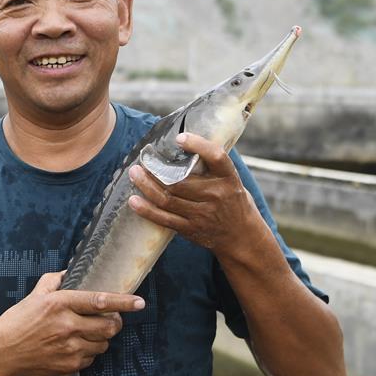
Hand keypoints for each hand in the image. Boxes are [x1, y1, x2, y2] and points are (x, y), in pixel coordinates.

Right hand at [0, 271, 144, 375]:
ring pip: (103, 344)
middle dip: (115, 323)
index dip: (124, 302)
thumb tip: (69, 273)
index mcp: (60, 304)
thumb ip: (54, 281)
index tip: (140, 302)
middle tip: (110, 319)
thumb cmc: (16, 322)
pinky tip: (75, 347)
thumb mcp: (34, 295)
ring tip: (87, 333)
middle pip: (109, 326)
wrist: (0, 353)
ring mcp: (69, 348)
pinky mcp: (68, 366)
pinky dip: (89, 353)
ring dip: (101, 338)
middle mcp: (68, 326)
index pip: (100, 301)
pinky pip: (91, 359)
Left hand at [128, 133, 258, 253]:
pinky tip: (134, 201)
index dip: (199, 145)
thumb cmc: (232, 201)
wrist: (242, 237)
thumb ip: (212, 166)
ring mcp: (203, 215)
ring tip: (134, 173)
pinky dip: (147, 210)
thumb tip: (183, 142)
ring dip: (147, 185)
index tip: (180, 138)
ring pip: (168, 199)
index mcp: (229, 179)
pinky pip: (164, 219)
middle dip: (157, 169)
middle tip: (143, 159)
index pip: (217, 157)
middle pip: (181, 181)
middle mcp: (216, 196)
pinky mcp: (191, 229)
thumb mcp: (231, 181)